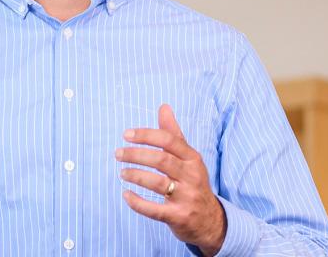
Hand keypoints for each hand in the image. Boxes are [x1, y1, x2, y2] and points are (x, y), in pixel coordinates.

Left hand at [116, 104, 226, 254]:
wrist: (210, 220)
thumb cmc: (192, 182)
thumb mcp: (188, 158)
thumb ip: (173, 134)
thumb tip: (163, 106)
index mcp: (193, 158)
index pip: (169, 140)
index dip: (146, 135)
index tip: (126, 135)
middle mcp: (192, 176)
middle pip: (161, 160)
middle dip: (136, 155)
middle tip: (118, 154)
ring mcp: (186, 197)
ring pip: (157, 183)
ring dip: (135, 176)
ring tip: (122, 172)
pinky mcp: (179, 217)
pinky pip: (154, 209)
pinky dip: (137, 202)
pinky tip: (126, 195)